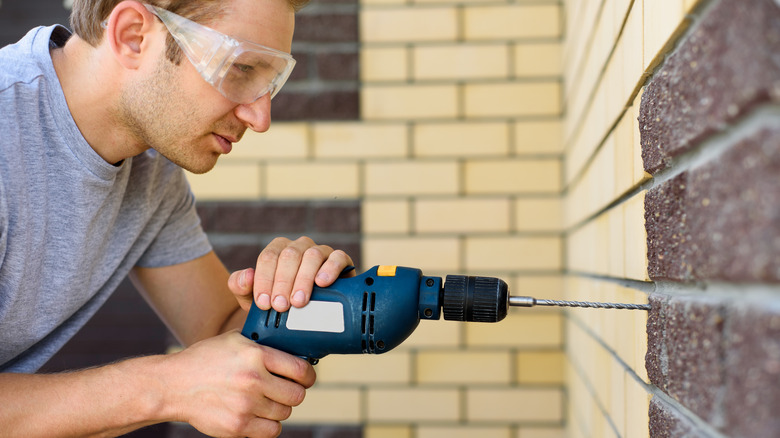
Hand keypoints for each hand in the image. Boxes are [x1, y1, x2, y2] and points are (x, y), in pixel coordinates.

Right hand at [165, 331, 315, 437]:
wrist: (173, 385)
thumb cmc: (204, 360)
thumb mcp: (235, 340)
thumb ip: (263, 344)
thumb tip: (292, 347)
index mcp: (256, 355)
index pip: (301, 369)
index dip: (308, 375)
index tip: (305, 377)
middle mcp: (253, 380)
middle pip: (297, 395)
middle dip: (294, 392)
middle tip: (284, 389)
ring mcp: (246, 405)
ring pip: (285, 413)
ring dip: (279, 408)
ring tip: (265, 400)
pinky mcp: (238, 426)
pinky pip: (271, 431)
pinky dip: (269, 425)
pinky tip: (259, 414)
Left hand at [228, 236, 353, 311]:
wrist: (309, 315)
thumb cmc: (281, 302)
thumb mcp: (255, 299)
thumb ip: (241, 287)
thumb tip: (246, 275)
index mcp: (277, 250)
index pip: (267, 257)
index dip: (264, 279)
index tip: (264, 303)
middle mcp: (298, 247)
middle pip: (289, 256)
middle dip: (283, 282)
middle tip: (281, 306)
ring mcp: (320, 251)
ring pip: (312, 255)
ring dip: (304, 279)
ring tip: (299, 301)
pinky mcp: (340, 259)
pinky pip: (337, 257)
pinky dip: (330, 268)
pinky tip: (322, 283)